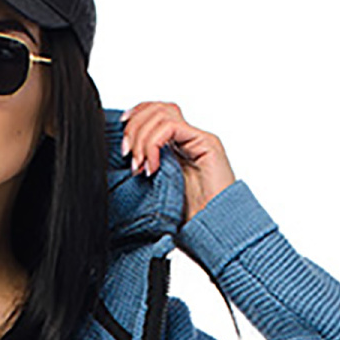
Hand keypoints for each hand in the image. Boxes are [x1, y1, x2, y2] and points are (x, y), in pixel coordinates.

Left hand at [120, 102, 236, 225]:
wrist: (216, 231)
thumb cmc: (191, 219)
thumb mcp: (157, 190)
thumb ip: (146, 169)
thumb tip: (124, 159)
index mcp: (177, 146)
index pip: (156, 111)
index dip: (136, 116)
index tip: (123, 140)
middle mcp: (189, 138)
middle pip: (156, 108)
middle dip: (134, 129)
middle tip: (128, 155)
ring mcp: (198, 139)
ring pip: (161, 114)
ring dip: (142, 138)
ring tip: (139, 165)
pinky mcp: (206, 143)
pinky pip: (171, 127)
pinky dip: (154, 143)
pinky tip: (152, 166)